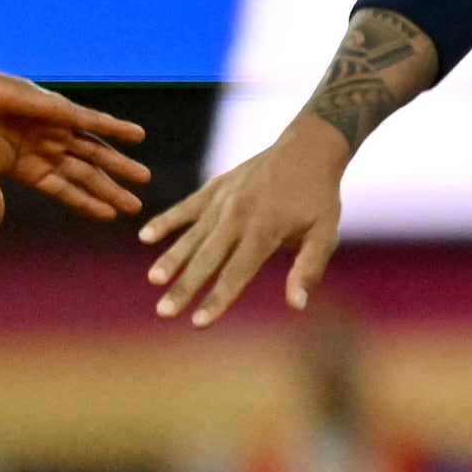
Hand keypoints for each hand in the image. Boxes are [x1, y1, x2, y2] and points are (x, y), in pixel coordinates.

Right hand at [0, 64, 150, 235]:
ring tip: (144, 178)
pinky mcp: (60, 109)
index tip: (111, 215)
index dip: (87, 203)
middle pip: (87, 173)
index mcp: (28, 167)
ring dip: (120, 163)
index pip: (66, 190)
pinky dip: (117, 127)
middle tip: (137, 206)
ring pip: (96, 150)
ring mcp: (56, 129)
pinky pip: (94, 120)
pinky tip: (139, 136)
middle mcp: (47, 149)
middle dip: (111, 189)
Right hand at [139, 114, 352, 325]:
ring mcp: (224, 200)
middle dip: (185, 287)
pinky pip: (187, 206)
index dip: (218, 299)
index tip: (198, 323)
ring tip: (154, 280)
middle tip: (163, 312)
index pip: (237, 272)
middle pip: (208, 258)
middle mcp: (239, 216)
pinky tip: (145, 237)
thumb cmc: (319, 198)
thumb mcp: (325, 233)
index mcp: (266, 230)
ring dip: (171, 258)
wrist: (308, 148)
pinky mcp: (215, 187)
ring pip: (192, 235)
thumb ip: (309, 268)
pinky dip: (166, 220)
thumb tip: (297, 305)